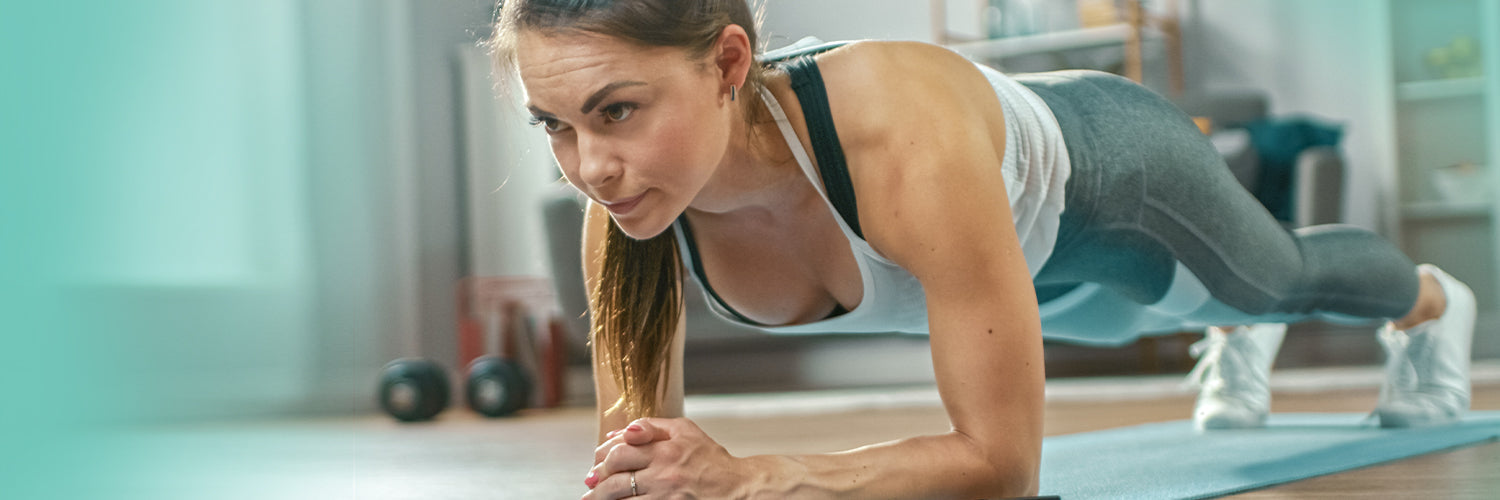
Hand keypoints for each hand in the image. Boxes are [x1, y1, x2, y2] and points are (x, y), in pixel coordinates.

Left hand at [582, 417, 749, 498]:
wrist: (738, 488)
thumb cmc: (712, 460)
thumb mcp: (685, 431)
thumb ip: (652, 426)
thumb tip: (620, 431)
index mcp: (665, 449)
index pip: (620, 450)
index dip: (602, 456)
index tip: (596, 462)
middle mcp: (663, 473)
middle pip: (615, 476)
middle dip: (596, 481)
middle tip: (589, 484)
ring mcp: (665, 496)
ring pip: (620, 499)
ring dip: (601, 499)